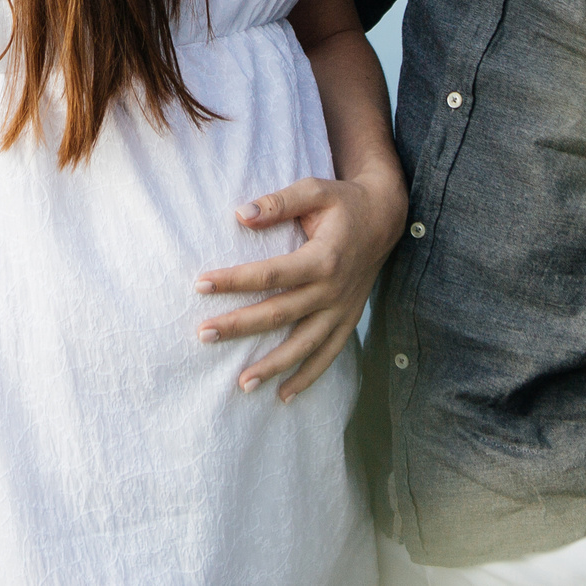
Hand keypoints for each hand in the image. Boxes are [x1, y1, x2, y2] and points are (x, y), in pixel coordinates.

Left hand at [192, 165, 406, 400]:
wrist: (385, 218)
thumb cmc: (343, 202)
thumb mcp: (314, 190)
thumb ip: (278, 202)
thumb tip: (240, 215)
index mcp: (323, 257)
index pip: (271, 273)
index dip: (235, 279)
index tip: (200, 284)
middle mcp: (333, 290)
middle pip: (280, 313)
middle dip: (240, 326)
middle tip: (203, 334)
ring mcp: (342, 310)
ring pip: (305, 345)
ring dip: (274, 366)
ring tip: (242, 383)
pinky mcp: (349, 320)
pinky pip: (329, 354)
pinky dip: (308, 377)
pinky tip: (284, 396)